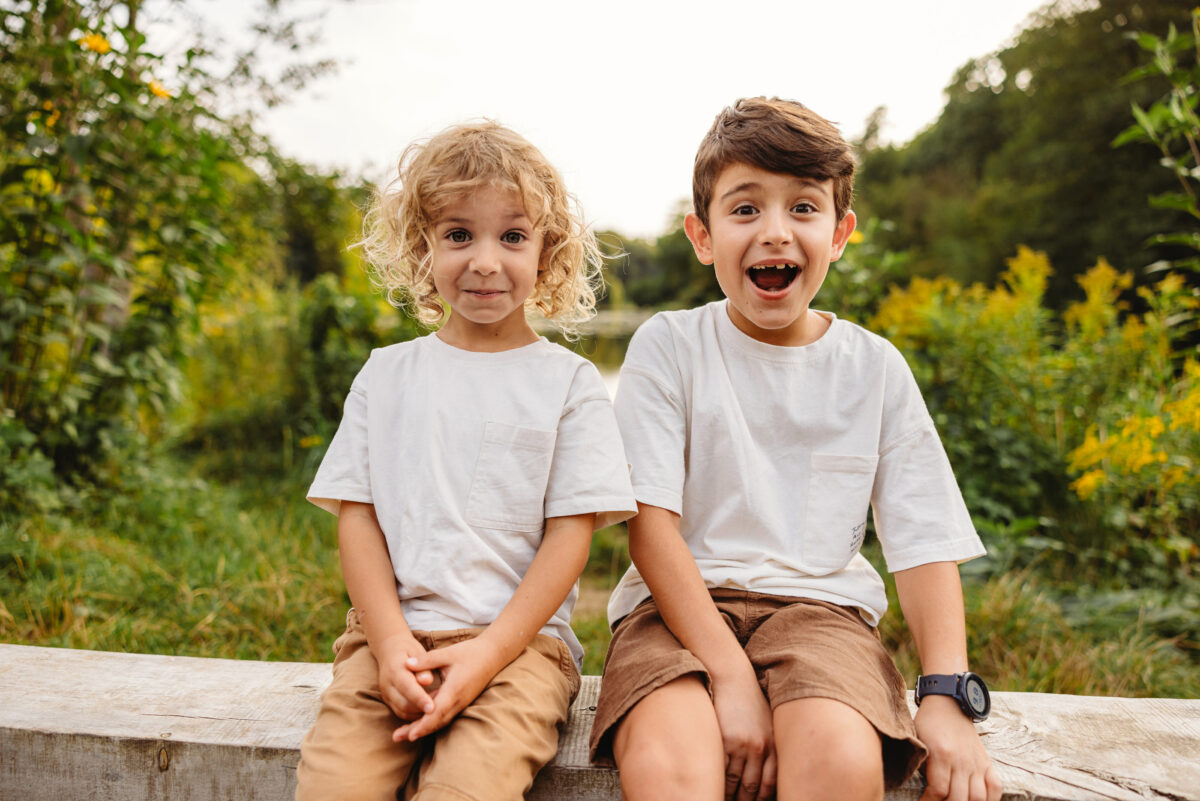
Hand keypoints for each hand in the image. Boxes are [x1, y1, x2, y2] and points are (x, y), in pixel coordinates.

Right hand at [373, 632, 435, 720]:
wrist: (389, 650)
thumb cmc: (408, 650)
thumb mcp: (417, 652)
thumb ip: (423, 666)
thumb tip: (427, 681)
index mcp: (394, 669)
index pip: (407, 687)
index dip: (420, 699)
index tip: (433, 708)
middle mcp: (387, 684)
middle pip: (404, 704)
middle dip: (422, 709)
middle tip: (441, 708)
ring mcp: (386, 694)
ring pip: (402, 712)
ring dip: (420, 714)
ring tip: (437, 708)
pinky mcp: (388, 701)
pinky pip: (402, 713)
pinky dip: (415, 715)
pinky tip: (428, 710)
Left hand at [392, 637, 502, 740]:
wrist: (492, 655)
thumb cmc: (470, 652)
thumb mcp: (447, 653)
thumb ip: (426, 660)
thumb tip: (406, 664)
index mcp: (454, 689)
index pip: (437, 712)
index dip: (424, 725)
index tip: (411, 735)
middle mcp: (458, 700)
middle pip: (436, 722)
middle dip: (417, 731)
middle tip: (396, 738)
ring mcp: (460, 702)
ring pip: (440, 720)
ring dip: (422, 728)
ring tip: (403, 734)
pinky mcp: (460, 701)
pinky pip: (444, 714)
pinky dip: (430, 720)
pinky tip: (417, 722)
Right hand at [711, 672, 776, 800]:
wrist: (732, 677)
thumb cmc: (748, 701)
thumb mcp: (766, 724)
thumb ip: (769, 748)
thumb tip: (766, 777)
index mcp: (774, 745)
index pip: (770, 785)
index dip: (762, 800)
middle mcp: (760, 748)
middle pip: (753, 787)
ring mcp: (742, 745)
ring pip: (735, 783)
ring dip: (729, 796)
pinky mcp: (724, 740)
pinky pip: (721, 770)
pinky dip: (717, 782)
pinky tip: (714, 787)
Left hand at [915, 696, 1001, 800]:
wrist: (948, 704)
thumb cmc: (928, 723)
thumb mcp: (917, 741)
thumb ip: (920, 764)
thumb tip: (922, 788)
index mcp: (941, 754)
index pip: (938, 790)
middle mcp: (961, 760)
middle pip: (959, 798)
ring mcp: (976, 762)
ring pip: (979, 797)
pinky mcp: (987, 762)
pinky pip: (996, 787)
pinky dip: (991, 800)